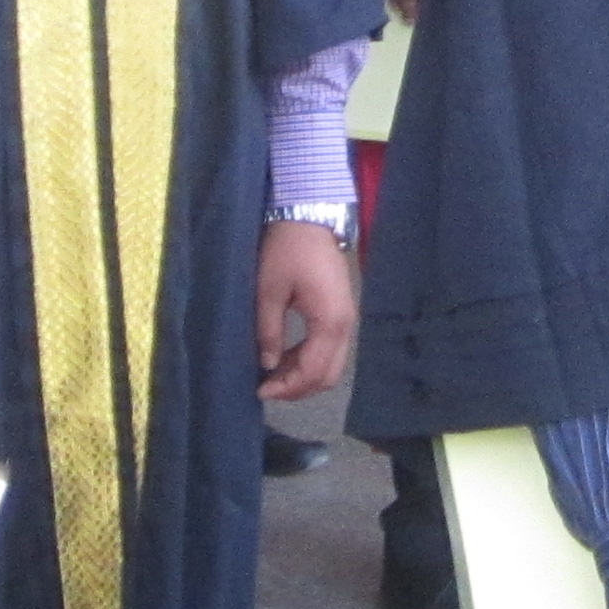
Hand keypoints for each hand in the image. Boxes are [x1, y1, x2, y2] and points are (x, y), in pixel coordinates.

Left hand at [254, 218, 355, 401]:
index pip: (313, 371)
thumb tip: (267, 364)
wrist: (311, 218)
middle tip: (268, 387)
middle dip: (298, 388)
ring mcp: (347, 320)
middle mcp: (345, 326)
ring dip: (304, 375)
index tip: (261, 390)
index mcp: (330, 321)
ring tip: (273, 374)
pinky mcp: (341, 313)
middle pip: (328, 375)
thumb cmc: (288, 250)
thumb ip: (269, 331)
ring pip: (331, 365)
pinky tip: (286, 357)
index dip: (288, 387)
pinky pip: (330, 349)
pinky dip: (310, 360)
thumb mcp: (269, 290)